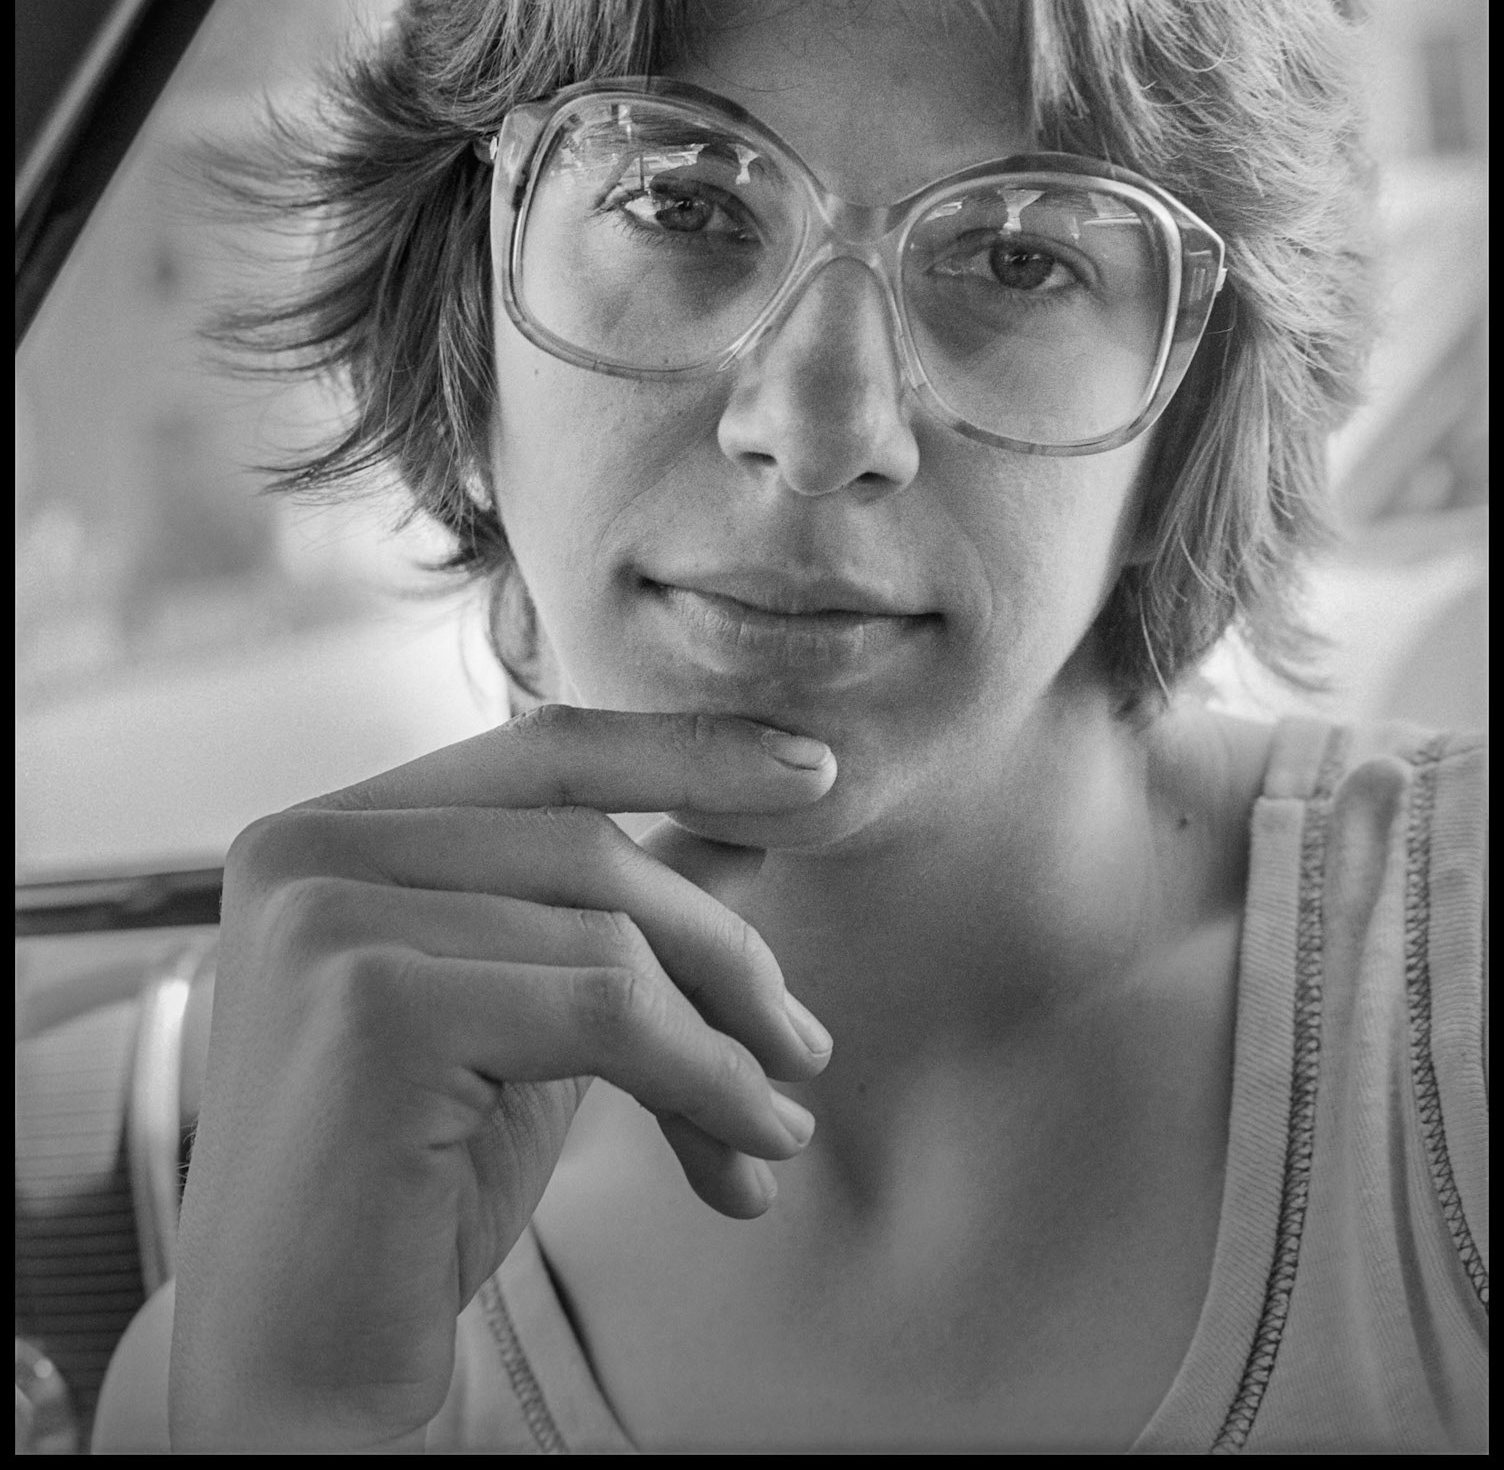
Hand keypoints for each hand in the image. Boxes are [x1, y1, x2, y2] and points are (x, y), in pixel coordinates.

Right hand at [168, 706, 835, 1451]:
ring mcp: (330, 920)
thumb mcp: (525, 1011)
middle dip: (722, 946)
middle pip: (590, 842)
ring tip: (778, 1119)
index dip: (688, 751)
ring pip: (609, 931)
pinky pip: (607, 1009)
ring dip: (726, 1034)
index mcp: (329, 831)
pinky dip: (703, 1078)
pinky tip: (740, 1155)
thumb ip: (602, 910)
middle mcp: (308, 852)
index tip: (811, 774)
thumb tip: (743, 821)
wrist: (298, 1366)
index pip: (542, 752)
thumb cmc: (405, 1185)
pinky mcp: (375, 1008)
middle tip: (805, 1044)